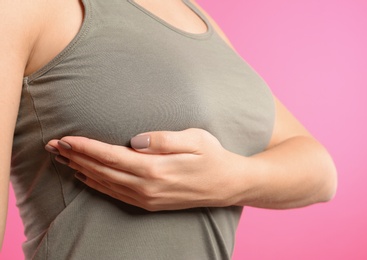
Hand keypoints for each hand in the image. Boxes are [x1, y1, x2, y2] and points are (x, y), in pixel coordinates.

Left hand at [46, 128, 246, 210]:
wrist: (228, 185)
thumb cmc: (213, 157)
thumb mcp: (196, 140)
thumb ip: (164, 139)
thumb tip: (134, 140)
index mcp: (156, 169)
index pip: (111, 157)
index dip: (86, 147)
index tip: (65, 139)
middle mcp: (148, 187)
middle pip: (103, 171)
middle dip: (76, 157)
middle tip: (53, 146)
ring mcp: (148, 198)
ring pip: (106, 184)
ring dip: (82, 170)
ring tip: (63, 159)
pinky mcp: (151, 203)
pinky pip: (117, 194)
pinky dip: (97, 185)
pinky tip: (86, 177)